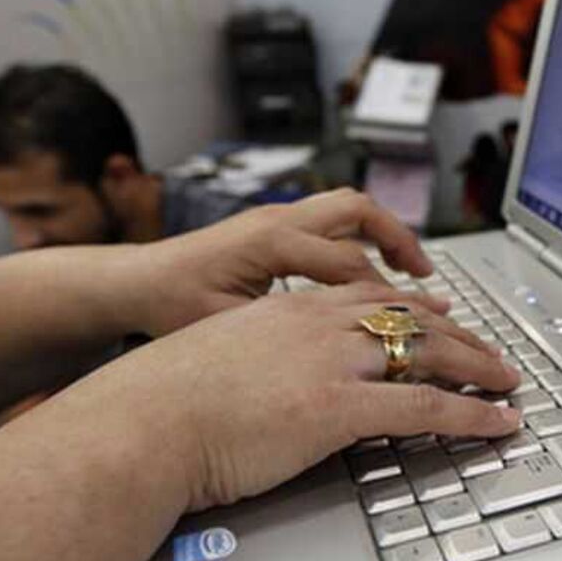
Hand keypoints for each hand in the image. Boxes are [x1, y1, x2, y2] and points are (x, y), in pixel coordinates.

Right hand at [99, 282, 522, 511]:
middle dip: (461, 334)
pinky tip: (498, 421)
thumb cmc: (163, 400)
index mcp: (290, 308)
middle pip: (411, 318)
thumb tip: (273, 374)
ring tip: (509, 379)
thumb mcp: (221, 356)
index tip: (441, 312)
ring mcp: (332, 362)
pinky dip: (473, 414)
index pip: (370, 297)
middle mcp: (319, 323)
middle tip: (492, 349)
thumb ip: (259, 354)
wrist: (141, 421)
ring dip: (479, 367)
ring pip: (429, 353)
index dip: (414, 305)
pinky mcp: (340, 408)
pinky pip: (427, 407)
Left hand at [124, 188, 435, 336]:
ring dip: (383, 234)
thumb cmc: (169, 307)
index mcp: (271, 241)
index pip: (350, 262)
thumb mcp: (228, 326)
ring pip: (347, 209)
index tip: (413, 325)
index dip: (386, 297)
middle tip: (428, 277)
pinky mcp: (273, 226)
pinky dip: (358, 240)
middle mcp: (278, 219)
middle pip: (359, 212)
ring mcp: (276, 217)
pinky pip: (330, 222)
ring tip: (411, 269)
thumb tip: (337, 351)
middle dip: (399, 241)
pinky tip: (369, 273)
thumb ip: (282, 331)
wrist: (133, 284)